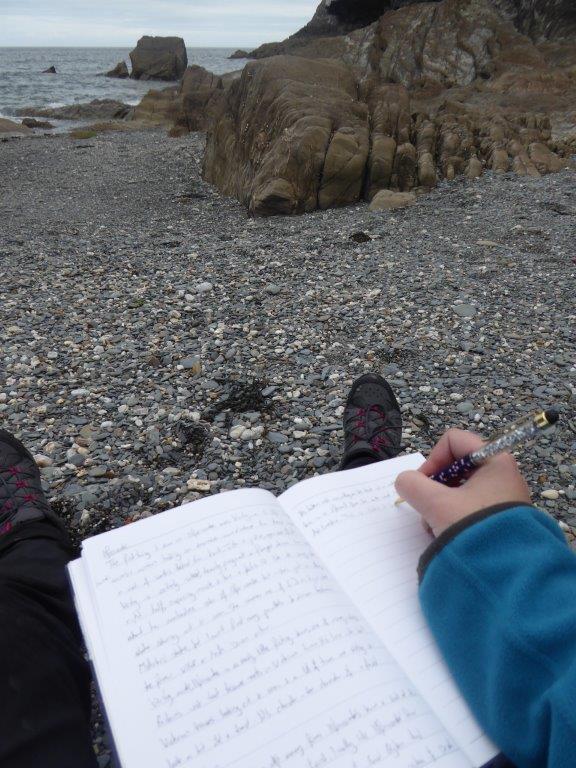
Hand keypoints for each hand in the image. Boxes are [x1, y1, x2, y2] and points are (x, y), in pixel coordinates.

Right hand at [395, 429, 531, 535]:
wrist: (507, 572)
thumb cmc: (473, 526)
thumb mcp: (436, 503)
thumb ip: (412, 485)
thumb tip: (405, 482)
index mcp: (495, 460)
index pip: (453, 440)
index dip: (432, 459)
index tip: (423, 484)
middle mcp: (503, 474)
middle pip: (456, 467)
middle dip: (435, 488)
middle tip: (428, 507)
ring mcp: (504, 497)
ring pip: (461, 490)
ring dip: (442, 505)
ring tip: (438, 527)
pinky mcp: (502, 518)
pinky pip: (471, 507)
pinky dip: (455, 517)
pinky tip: (449, 534)